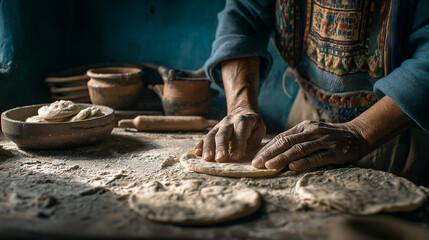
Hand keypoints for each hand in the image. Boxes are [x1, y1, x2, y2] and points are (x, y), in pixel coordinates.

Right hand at [194, 107, 265, 161]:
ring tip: (207, 158)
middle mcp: (229, 122)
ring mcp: (219, 125)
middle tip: (220, 158)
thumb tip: (250, 156)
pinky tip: (197, 152)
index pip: (240, 133)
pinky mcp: (212, 131)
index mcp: (242, 121)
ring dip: (208, 147)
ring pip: (211, 135)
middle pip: (223, 134)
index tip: (236, 157)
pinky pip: (204, 137)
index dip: (238, 145)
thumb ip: (254, 141)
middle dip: (221, 146)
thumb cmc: (253, 127)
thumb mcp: (259, 130)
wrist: (243, 113)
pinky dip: (200, 145)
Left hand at [252, 120, 369, 170]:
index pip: (281, 138)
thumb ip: (295, 140)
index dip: (267, 148)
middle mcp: (311, 132)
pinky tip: (292, 167)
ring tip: (269, 166)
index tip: (254, 158)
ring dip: (282, 158)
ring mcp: (323, 141)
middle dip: (269, 153)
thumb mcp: (311, 133)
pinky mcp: (334, 151)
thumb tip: (273, 152)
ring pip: (299, 149)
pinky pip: (317, 157)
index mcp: (303, 127)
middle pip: (286, 142)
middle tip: (256, 163)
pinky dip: (304, 162)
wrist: (357, 134)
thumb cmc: (329, 137)